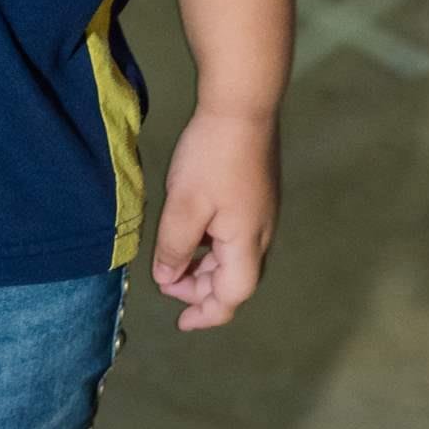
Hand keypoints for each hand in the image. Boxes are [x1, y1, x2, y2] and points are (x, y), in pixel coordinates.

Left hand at [151, 104, 278, 328]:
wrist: (243, 105)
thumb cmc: (212, 157)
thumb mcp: (184, 206)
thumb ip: (174, 248)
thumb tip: (167, 278)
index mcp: (246, 243)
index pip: (230, 296)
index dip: (205, 314)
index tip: (181, 322)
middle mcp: (261, 234)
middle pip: (235, 279)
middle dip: (201, 289)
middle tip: (167, 282)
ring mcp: (262, 212)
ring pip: (234, 256)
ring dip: (205, 266)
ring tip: (174, 258)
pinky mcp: (257, 194)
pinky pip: (235, 234)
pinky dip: (212, 244)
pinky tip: (192, 229)